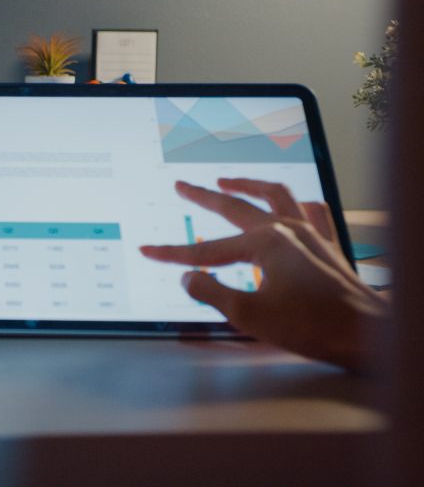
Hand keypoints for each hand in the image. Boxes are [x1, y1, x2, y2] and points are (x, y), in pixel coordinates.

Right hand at [139, 179, 387, 370]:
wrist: (367, 335)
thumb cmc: (312, 326)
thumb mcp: (249, 315)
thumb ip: (212, 292)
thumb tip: (189, 278)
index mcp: (265, 244)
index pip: (207, 250)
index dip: (174, 253)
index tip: (148, 251)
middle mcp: (288, 230)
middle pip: (237, 207)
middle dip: (204, 196)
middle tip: (182, 186)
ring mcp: (312, 233)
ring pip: (276, 195)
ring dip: (249, 185)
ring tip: (228, 181)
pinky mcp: (329, 245)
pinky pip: (313, 211)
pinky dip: (296, 203)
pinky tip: (289, 206)